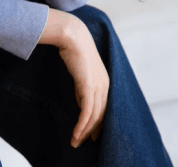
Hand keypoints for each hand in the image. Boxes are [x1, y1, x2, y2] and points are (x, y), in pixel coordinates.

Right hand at [58, 17, 109, 148]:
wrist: (72, 35)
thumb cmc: (74, 49)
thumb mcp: (81, 71)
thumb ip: (83, 85)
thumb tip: (81, 99)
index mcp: (104, 80)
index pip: (104, 107)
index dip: (98, 122)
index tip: (91, 133)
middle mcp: (104, 85)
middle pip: (101, 114)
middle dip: (92, 130)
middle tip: (83, 142)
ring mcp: (98, 86)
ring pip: (94, 116)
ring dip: (84, 131)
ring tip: (75, 142)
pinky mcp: (88, 86)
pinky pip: (87, 112)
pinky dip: (82, 125)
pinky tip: (76, 133)